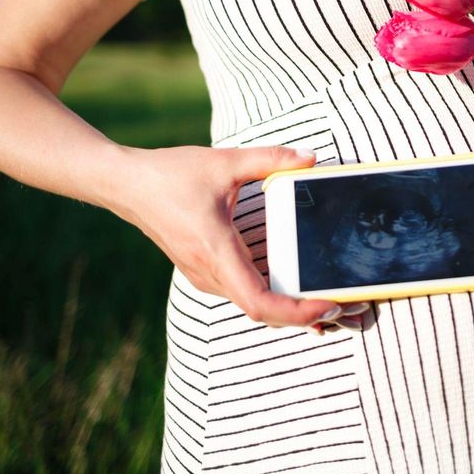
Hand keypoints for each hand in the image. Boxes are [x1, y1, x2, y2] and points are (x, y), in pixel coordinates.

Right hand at [112, 144, 362, 328]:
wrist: (125, 185)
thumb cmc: (169, 175)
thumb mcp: (223, 162)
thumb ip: (270, 159)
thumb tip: (310, 159)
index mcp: (216, 250)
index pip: (259, 301)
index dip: (296, 311)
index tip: (329, 305)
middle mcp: (209, 272)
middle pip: (262, 311)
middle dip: (305, 315)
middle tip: (348, 305)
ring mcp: (204, 275)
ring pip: (252, 306)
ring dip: (289, 309)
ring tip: (331, 300)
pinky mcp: (203, 271)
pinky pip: (243, 293)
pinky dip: (272, 297)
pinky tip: (296, 286)